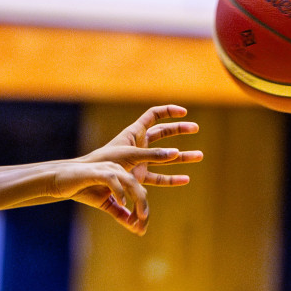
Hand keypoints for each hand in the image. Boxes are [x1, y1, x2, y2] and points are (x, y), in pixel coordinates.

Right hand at [49, 158, 156, 234]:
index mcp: (122, 177)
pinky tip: (123, 203)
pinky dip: (119, 191)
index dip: (142, 211)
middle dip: (143, 207)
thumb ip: (118, 211)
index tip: (141, 229)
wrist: (59, 180)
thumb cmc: (81, 189)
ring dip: (138, 200)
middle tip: (144, 223)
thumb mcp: (103, 203)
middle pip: (139, 188)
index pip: (139, 193)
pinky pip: (113, 180)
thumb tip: (133, 225)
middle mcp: (118, 171)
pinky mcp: (97, 172)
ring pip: (130, 183)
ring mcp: (108, 169)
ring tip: (141, 215)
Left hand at [75, 105, 202, 231]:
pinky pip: (159, 177)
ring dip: (182, 156)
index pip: (153, 115)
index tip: (184, 112)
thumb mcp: (129, 155)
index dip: (168, 111)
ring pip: (166, 156)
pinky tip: (186, 179)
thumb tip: (176, 153)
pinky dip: (172, 179)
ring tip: (200, 155)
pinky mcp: (139, 177)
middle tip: (196, 129)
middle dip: (179, 130)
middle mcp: (139, 145)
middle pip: (163, 132)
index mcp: (134, 133)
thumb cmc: (104, 162)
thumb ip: (153, 155)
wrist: (90, 179)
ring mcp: (141, 161)